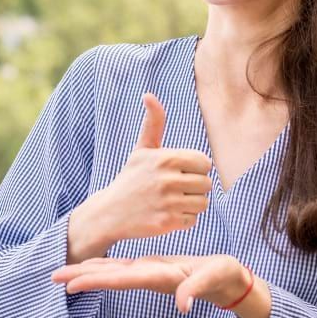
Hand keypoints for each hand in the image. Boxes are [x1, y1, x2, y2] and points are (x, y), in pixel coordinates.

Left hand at [51, 254, 249, 314]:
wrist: (227, 279)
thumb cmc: (221, 276)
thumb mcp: (212, 280)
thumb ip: (197, 290)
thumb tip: (182, 306)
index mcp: (157, 277)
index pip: (120, 279)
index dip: (94, 281)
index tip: (70, 285)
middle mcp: (147, 276)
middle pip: (108, 277)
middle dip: (80, 277)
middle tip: (52, 276)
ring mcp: (147, 272)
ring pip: (111, 271)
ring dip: (87, 271)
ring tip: (62, 272)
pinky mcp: (151, 267)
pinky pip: (121, 265)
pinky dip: (103, 264)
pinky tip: (90, 263)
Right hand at [66, 93, 211, 261]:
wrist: (110, 212)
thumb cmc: (130, 178)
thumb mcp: (142, 149)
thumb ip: (153, 123)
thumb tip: (149, 95)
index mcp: (166, 158)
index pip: (204, 163)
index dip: (194, 169)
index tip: (178, 173)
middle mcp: (168, 179)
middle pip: (206, 184)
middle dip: (194, 188)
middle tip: (174, 190)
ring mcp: (168, 202)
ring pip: (202, 203)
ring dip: (190, 205)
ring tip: (171, 202)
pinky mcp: (167, 222)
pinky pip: (193, 220)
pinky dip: (183, 220)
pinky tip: (167, 215)